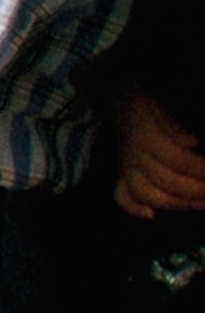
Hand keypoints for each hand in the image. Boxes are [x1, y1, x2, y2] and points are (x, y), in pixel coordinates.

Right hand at [115, 88, 204, 217]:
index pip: (175, 159)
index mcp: (144, 136)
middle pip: (165, 181)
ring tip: (202, 203)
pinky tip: (150, 215)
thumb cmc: (144, 102)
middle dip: (196, 190)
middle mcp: (133, 156)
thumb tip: (191, 142)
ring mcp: (126, 167)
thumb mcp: (160, 105)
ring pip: (147, 193)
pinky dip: (133, 208)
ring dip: (177, 203)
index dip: (199, 168)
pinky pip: (121, 195)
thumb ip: (174, 126)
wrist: (117, 97)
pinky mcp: (122, 174)